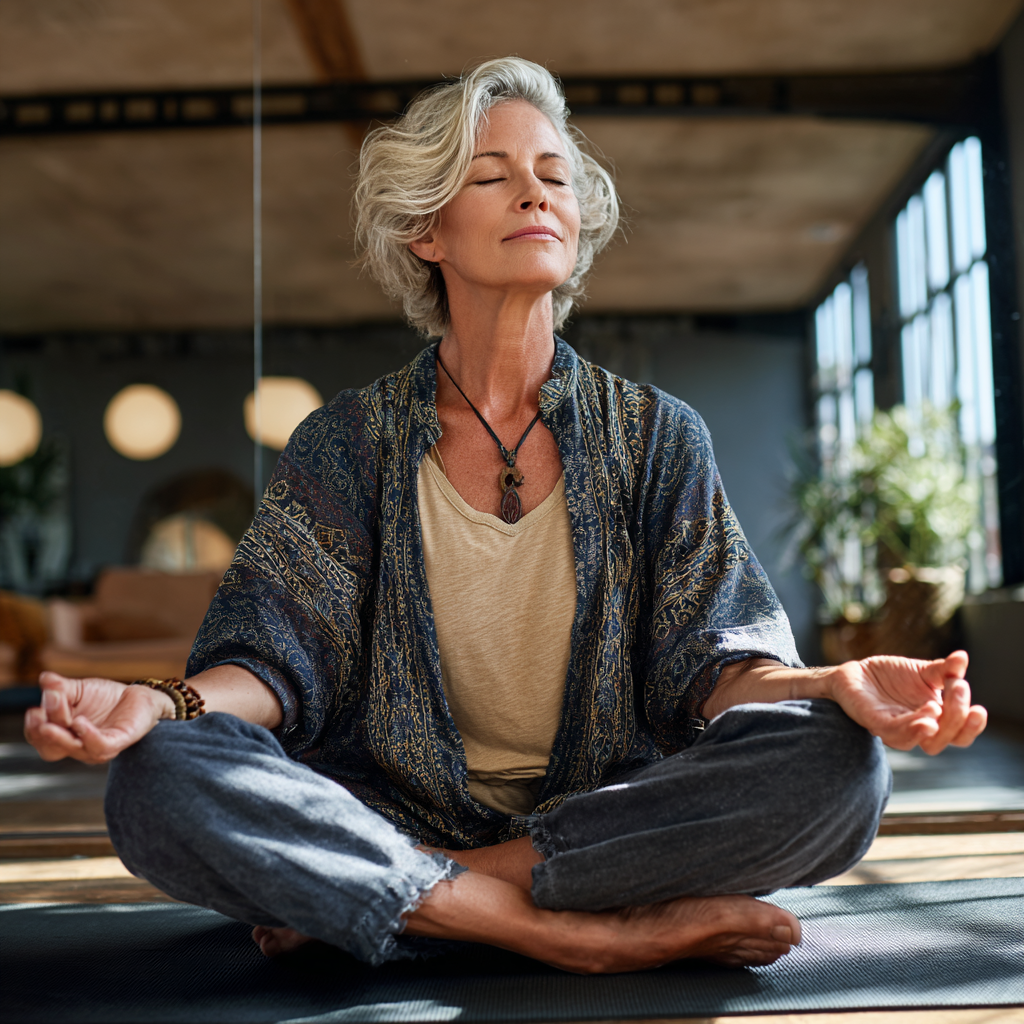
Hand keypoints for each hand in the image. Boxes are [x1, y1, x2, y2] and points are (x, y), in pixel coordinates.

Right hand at [23, 671, 174, 764]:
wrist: (139, 696)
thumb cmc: (105, 697)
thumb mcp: (78, 689)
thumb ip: (60, 687)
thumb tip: (44, 679)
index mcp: (62, 734)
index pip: (39, 738)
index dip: (33, 727)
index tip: (33, 710)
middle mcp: (76, 746)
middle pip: (51, 748)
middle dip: (42, 732)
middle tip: (39, 713)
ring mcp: (96, 747)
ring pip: (74, 748)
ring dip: (61, 735)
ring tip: (57, 719)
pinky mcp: (117, 742)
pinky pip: (100, 746)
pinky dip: (88, 735)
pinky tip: (80, 723)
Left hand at [826, 650, 986, 753]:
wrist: (856, 673)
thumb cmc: (891, 676)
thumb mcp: (922, 670)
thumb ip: (943, 669)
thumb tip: (962, 657)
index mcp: (937, 718)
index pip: (961, 733)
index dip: (973, 725)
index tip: (978, 707)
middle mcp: (920, 728)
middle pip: (949, 738)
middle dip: (957, 717)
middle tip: (956, 687)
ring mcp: (899, 728)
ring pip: (925, 742)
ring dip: (937, 727)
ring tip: (937, 706)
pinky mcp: (876, 723)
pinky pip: (896, 732)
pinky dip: (912, 728)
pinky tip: (924, 718)